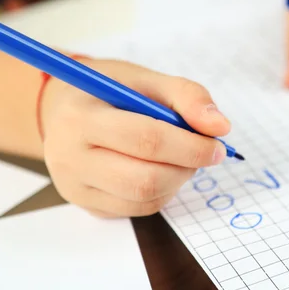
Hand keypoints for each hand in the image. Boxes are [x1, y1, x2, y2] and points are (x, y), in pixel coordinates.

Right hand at [40, 58, 230, 217]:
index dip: (190, 146)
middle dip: (187, 167)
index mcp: (81, 117)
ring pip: (144, 198)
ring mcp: (75, 187)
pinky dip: (164, 191)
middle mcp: (69, 157)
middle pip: (144, 178)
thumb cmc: (113, 91)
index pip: (146, 140)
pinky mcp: (87, 205)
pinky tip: (163, 169)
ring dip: (178, 179)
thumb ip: (188, 97)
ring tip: (182, 156)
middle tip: (206, 153)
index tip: (217, 145)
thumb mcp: (149, 80)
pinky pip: (138, 209)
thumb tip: (220, 127)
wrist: (68, 109)